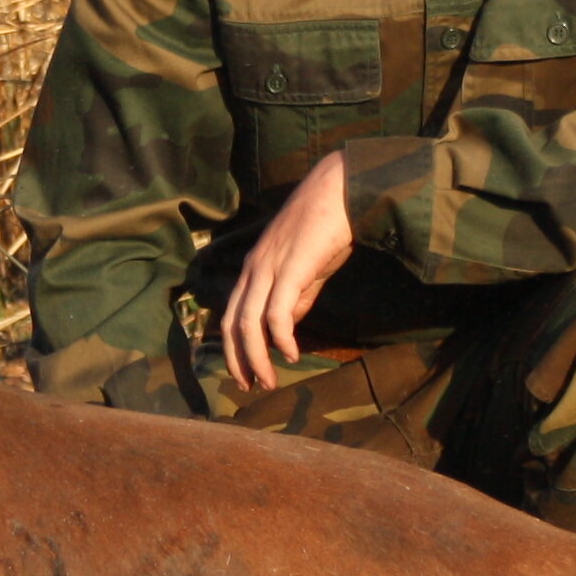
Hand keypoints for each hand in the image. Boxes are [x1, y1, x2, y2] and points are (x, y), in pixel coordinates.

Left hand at [219, 151, 355, 394]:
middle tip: (250, 386)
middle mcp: (254, 268)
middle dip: (238, 360)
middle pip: (233, 323)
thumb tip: (287, 328)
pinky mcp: (291, 268)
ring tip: (269, 381)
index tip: (246, 372)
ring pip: (249, 323)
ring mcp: (269, 267)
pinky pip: (277, 312)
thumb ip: (297, 296)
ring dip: (256, 358)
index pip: (232, 313)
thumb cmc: (328, 225)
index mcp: (255, 267)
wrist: (343, 189)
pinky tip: (292, 354)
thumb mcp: (307, 266)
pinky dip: (280, 338)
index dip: (234, 346)